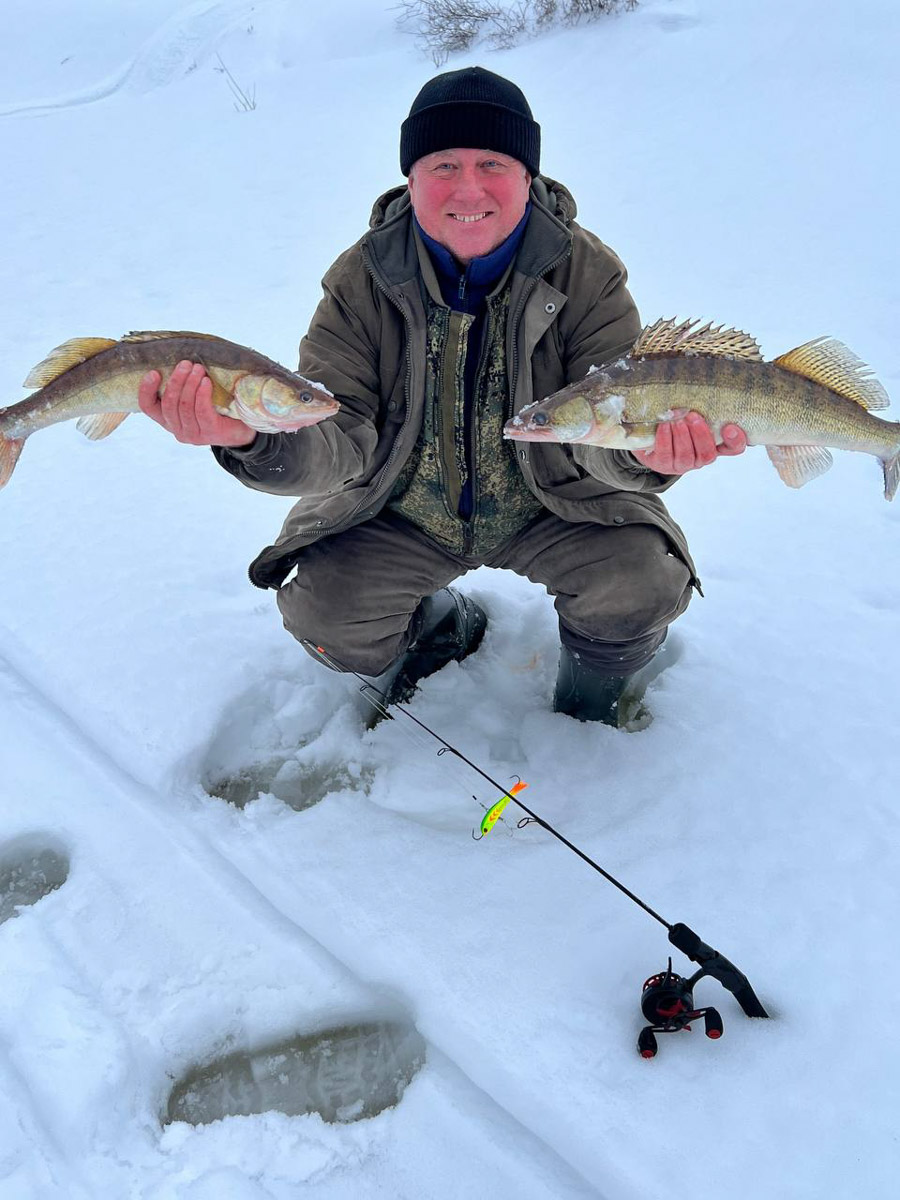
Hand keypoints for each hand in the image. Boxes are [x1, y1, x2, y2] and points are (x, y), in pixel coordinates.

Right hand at [138, 360, 255, 447]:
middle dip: (176, 380)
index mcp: (168, 419)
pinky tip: (206, 381)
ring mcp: (192, 434)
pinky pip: (202, 411)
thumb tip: (178, 361)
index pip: (148, 406)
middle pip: (169, 403)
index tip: (154, 372)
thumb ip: (182, 386)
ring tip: (198, 369)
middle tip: (186, 364)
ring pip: (185, 406)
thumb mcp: (193, 398)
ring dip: (191, 383)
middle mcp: (177, 429)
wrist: (242, 429)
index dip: (146, 389)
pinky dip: (202, 394)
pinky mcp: (209, 433)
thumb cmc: (215, 408)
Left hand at [632, 411, 746, 473]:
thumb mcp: (694, 411)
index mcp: (716, 445)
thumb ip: (705, 404)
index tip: (730, 427)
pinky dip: (665, 438)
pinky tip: (664, 425)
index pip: (734, 448)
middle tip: (693, 416)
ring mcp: (683, 464)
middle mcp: (702, 458)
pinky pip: (666, 454)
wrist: (651, 436)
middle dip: (700, 434)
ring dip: (682, 435)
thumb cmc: (679, 420)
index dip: (735, 440)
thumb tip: (705, 378)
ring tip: (677, 419)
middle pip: (707, 452)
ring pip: (687, 454)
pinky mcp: (664, 465)